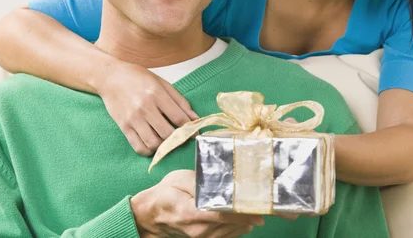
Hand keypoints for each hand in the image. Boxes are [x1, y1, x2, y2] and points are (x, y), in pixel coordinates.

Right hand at [98, 60, 198, 155]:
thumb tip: (195, 118)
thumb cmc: (138, 78)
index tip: (195, 132)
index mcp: (156, 94)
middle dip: (178, 139)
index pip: (178, 117)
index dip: (190, 128)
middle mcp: (144, 107)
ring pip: (153, 143)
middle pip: (167, 133)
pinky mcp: (123, 127)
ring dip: (164, 146)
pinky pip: (138, 147)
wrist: (110, 77)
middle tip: (182, 138)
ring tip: (167, 140)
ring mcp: (133, 118)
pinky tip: (153, 143)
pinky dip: (149, 150)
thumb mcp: (162, 83)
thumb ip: (179, 101)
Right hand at [131, 170, 264, 237]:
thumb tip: (219, 182)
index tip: (258, 210)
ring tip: (258, 213)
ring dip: (245, 225)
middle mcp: (198, 229)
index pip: (223, 215)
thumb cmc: (164, 194)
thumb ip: (198, 181)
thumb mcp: (178, 179)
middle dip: (248, 216)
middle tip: (264, 206)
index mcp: (191, 212)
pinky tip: (245, 223)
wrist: (148, 215)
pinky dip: (236, 230)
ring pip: (229, 234)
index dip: (242, 214)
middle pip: (230, 226)